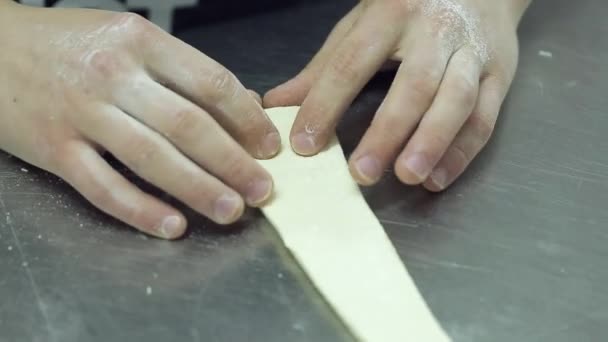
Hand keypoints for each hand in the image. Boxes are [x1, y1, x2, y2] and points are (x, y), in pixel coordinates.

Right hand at [0, 3, 279, 238]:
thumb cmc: (67, 45)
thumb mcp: (127, 39)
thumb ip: (182, 71)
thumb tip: (241, 105)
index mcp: (140, 41)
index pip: (210, 83)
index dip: (247, 119)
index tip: (269, 146)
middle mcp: (113, 75)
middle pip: (188, 126)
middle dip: (233, 162)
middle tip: (262, 190)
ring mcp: (81, 113)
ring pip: (152, 158)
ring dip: (198, 189)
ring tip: (231, 211)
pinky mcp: (53, 149)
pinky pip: (103, 187)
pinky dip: (140, 210)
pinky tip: (172, 226)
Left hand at [265, 0, 529, 190]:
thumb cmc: (409, 7)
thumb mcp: (362, 25)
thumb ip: (324, 67)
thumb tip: (277, 105)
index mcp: (390, 14)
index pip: (352, 63)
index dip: (326, 104)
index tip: (305, 144)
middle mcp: (434, 31)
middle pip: (413, 84)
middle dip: (387, 131)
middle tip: (361, 173)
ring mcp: (472, 52)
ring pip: (456, 101)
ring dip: (433, 142)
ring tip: (408, 177)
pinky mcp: (500, 74)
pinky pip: (485, 117)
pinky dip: (462, 151)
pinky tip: (437, 178)